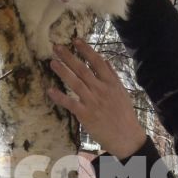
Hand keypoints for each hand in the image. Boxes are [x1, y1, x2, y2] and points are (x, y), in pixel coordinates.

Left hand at [48, 41, 145, 160]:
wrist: (126, 137)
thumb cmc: (124, 114)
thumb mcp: (122, 92)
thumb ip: (112, 75)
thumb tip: (105, 60)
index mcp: (111, 83)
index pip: (97, 62)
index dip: (86, 50)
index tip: (76, 40)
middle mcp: (101, 90)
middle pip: (83, 70)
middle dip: (69, 57)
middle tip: (57, 47)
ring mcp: (93, 102)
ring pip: (75, 83)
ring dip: (63, 72)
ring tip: (52, 62)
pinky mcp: (86, 115)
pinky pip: (71, 104)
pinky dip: (60, 97)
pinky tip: (50, 90)